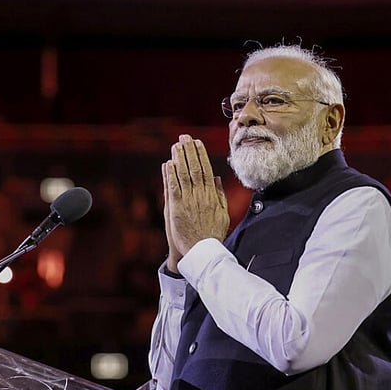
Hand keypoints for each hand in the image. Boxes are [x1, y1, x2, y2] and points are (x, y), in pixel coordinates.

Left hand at [162, 134, 229, 267]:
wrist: (202, 252)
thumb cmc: (212, 234)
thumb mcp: (222, 214)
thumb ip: (220, 195)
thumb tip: (217, 178)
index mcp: (212, 196)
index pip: (206, 170)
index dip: (201, 155)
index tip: (197, 142)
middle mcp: (200, 196)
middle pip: (195, 168)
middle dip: (189, 151)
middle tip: (184, 137)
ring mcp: (188, 202)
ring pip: (184, 175)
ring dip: (179, 158)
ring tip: (176, 145)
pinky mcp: (176, 209)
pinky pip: (173, 188)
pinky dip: (170, 175)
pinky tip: (168, 164)